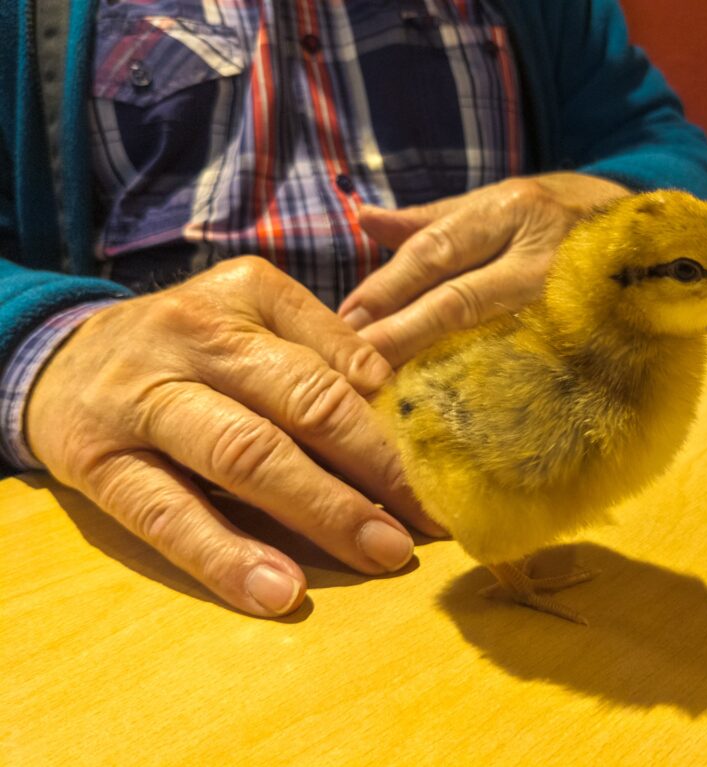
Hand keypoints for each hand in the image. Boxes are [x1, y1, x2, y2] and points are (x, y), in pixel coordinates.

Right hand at [26, 257, 443, 616]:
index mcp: (247, 297)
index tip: (443, 472)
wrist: (60, 358)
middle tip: (430, 519)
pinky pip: (168, 514)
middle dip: (377, 467)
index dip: (397, 424)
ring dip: (322, 510)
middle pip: (303, 404)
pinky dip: (226, 555)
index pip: (337, 363)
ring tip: (379, 553)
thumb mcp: (252, 317)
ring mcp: (145, 400)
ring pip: (245, 455)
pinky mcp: (100, 464)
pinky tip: (279, 591)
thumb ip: (323, 347)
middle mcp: (195, 337)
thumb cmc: (186, 344)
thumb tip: (401, 400)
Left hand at [338, 173, 629, 365]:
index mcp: (513, 210)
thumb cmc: (557, 214)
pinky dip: (492, 384)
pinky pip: (536, 363)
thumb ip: (431, 219)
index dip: (387, 289)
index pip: (436, 252)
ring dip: (439, 365)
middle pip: (460, 298)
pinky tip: (459, 405)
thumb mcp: (498, 201)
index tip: (346, 322)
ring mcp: (571, 298)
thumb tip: (363, 220)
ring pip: (494, 335)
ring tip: (395, 389)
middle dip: (402, 334)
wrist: (651, 233)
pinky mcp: (593, 336)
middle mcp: (540, 252)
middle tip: (355, 365)